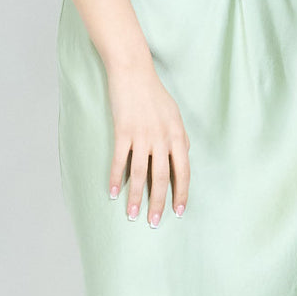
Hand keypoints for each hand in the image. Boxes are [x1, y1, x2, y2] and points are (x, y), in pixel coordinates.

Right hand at [106, 61, 190, 226]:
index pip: (183, 171)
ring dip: (135, 197)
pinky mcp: (123, 131)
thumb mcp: (174, 114)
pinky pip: (120, 161)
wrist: (133, 72)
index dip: (182, 193)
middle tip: (154, 222)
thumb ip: (179, 137)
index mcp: (177, 134)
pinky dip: (116, 178)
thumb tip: (183, 157)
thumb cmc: (154, 93)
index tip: (178, 211)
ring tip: (133, 215)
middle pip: (162, 177)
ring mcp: (142, 135)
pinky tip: (113, 192)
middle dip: (158, 203)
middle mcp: (161, 138)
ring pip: (141, 174)